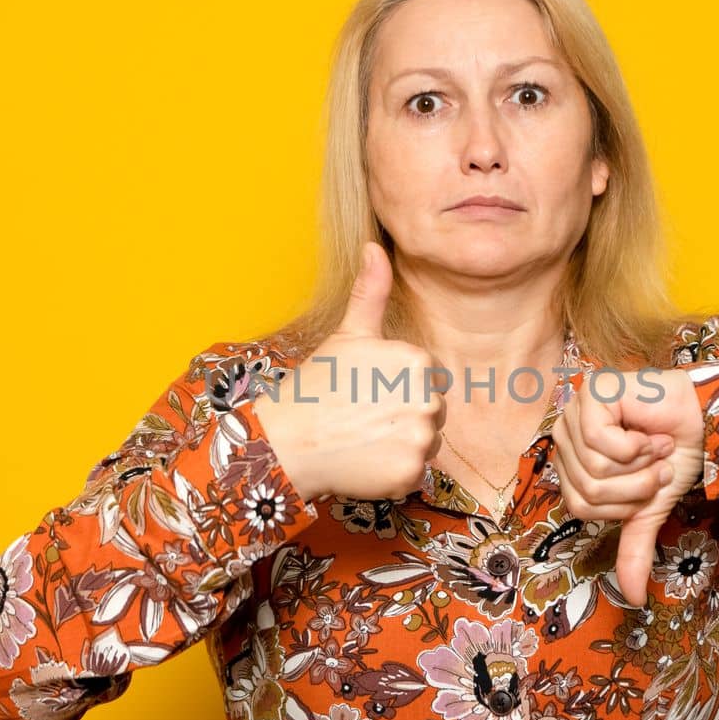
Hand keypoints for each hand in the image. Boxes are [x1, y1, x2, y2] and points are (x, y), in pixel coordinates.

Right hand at [251, 241, 445, 502]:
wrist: (285, 441)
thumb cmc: (316, 386)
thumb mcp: (348, 334)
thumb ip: (371, 291)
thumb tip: (375, 245)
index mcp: (416, 360)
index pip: (427, 380)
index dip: (396, 388)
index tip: (366, 394)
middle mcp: (427, 397)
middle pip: (433, 412)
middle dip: (403, 417)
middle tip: (362, 418)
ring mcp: (420, 437)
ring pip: (428, 443)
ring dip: (401, 446)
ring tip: (363, 439)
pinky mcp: (411, 472)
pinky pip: (416, 473)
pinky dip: (393, 474)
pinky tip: (364, 462)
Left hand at [551, 367, 704, 606]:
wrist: (704, 421)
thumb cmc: (672, 456)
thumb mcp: (648, 509)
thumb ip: (634, 548)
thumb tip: (634, 599)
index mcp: (569, 462)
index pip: (581, 507)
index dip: (622, 504)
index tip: (649, 482)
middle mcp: (564, 436)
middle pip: (587, 491)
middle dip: (634, 487)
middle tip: (655, 465)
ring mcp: (573, 413)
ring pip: (595, 471)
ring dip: (639, 467)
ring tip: (655, 447)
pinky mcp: (590, 395)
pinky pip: (603, 443)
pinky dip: (637, 446)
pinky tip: (649, 431)